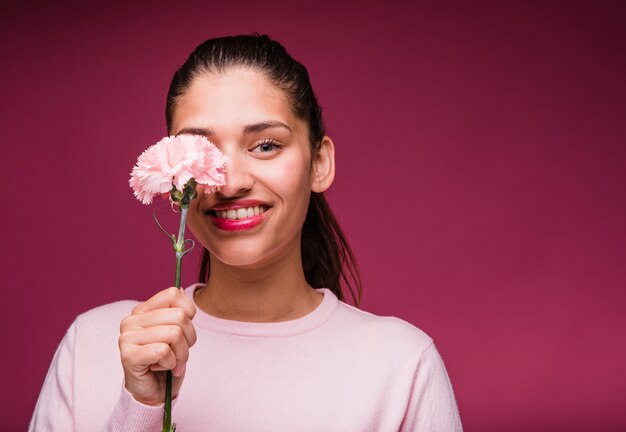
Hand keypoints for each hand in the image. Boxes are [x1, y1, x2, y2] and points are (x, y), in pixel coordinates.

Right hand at [118, 287, 196, 405]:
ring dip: (181, 354)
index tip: (185, 328)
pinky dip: (170, 362)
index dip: (189, 311)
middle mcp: (131, 320)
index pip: (173, 294)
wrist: (152, 392)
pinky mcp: (128, 355)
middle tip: (180, 353)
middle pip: (179, 316)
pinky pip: (163, 351)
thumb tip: (181, 289)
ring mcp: (127, 337)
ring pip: (174, 334)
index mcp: (142, 310)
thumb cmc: (165, 360)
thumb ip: (176, 310)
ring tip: (172, 362)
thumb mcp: (176, 332)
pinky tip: (161, 367)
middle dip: (189, 339)